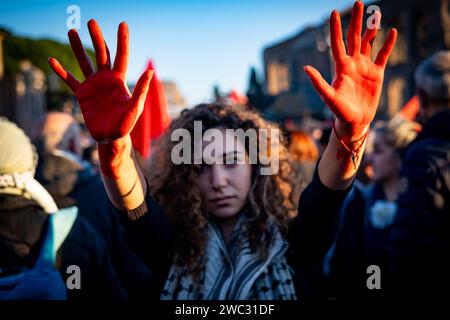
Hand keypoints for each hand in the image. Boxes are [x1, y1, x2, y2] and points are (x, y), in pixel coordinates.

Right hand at [48, 20, 152, 142]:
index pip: (121, 56)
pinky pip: (69, 80)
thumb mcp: (135, 107)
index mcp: (119, 80)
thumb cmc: (125, 124)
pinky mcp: (82, 94)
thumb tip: (150, 71)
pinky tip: (52, 60)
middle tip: (91, 21)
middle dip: (97, 37)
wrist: (110, 138)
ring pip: (84, 62)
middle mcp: (106, 79)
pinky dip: (61, 71)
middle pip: (101, 54)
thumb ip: (141, 89)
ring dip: (77, 47)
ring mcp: (93, 85)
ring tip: (71, 31)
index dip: (122, 40)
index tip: (122, 24)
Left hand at [304, 1, 396, 139]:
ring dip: (372, 29)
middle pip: (354, 38)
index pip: (338, 43)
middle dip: (356, 21)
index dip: (336, 28)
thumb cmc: (339, 111)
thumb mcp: (328, 97)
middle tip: (358, 3)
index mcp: (341, 67)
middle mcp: (352, 64)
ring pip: (368, 43)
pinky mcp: (377, 74)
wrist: (355, 122)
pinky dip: (388, 45)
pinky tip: (392, 32)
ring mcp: (365, 68)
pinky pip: (383, 56)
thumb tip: (305, 68)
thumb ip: (318, 82)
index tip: (334, 12)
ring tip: (376, 13)